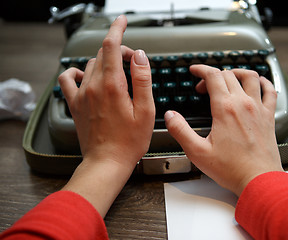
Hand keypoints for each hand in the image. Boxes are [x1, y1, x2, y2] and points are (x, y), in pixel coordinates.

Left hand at [58, 15, 154, 216]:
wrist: (107, 162)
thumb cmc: (129, 141)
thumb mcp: (146, 111)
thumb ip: (143, 80)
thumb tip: (140, 56)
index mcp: (113, 86)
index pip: (112, 46)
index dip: (117, 29)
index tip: (122, 21)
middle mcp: (93, 86)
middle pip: (103, 54)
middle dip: (120, 51)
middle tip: (134, 63)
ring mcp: (82, 95)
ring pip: (91, 64)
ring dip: (105, 62)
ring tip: (119, 75)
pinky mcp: (75, 104)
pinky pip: (68, 78)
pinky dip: (77, 72)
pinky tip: (87, 77)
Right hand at [165, 65, 282, 195]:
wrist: (259, 180)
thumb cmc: (231, 169)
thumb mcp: (197, 152)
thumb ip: (180, 131)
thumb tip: (170, 115)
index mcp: (225, 109)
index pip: (213, 76)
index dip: (201, 69)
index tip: (195, 70)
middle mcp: (243, 104)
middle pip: (228, 74)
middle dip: (213, 75)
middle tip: (204, 87)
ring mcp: (258, 108)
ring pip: (250, 77)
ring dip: (237, 72)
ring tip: (228, 78)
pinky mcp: (268, 117)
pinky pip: (270, 91)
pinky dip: (263, 82)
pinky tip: (258, 84)